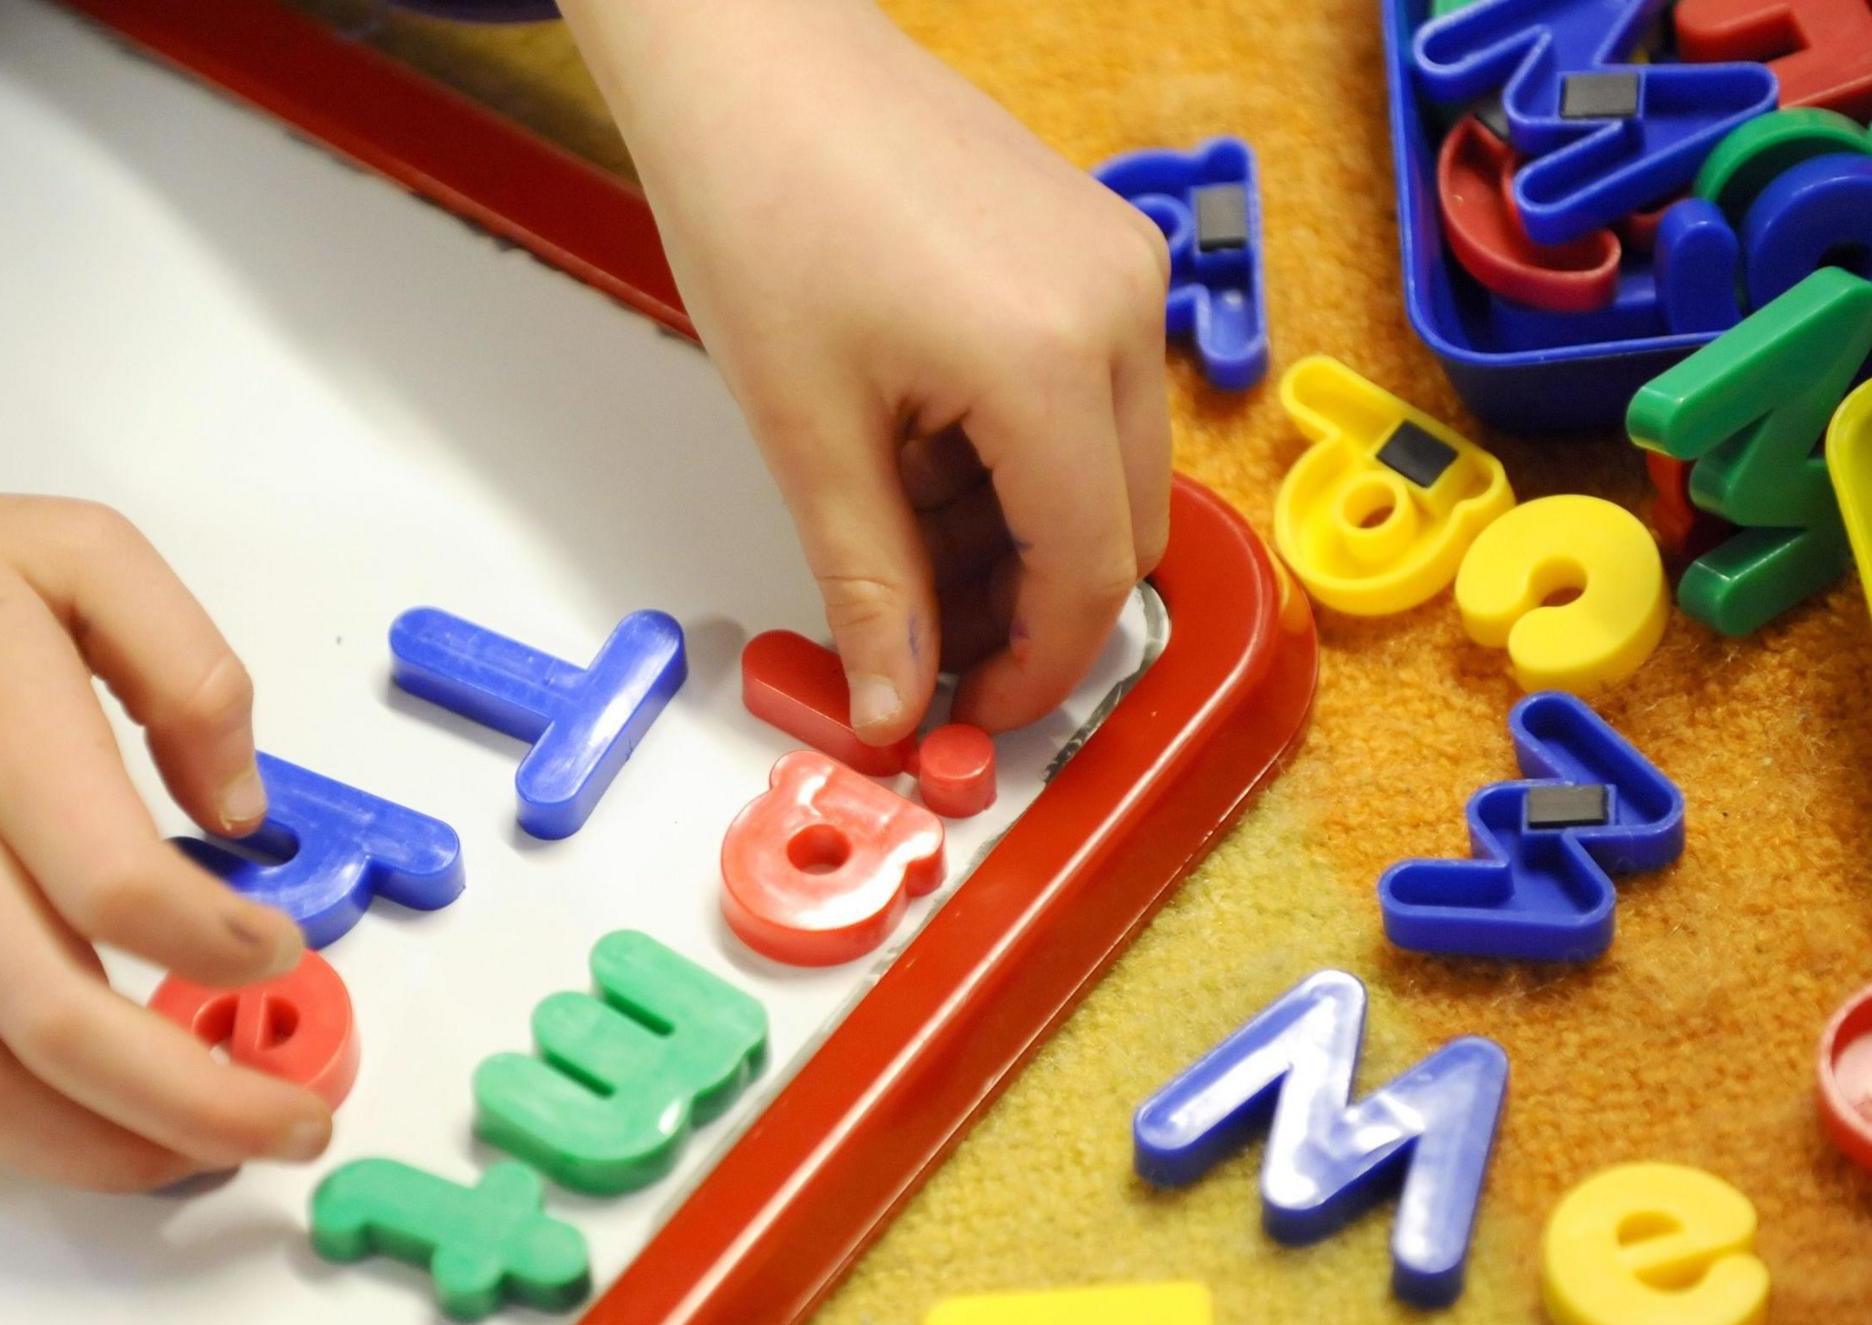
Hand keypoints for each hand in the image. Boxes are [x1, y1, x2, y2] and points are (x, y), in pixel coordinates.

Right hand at [0, 368, 326, 1190]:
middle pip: (66, 1029)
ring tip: (195, 1154)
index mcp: (3, 746)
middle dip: (202, 1103)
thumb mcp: (77, 551)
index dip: (223, 948)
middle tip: (294, 1123)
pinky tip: (64, 1126)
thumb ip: (191, 670)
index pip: (124, 892)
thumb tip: (243, 811)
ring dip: (103, 1152)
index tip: (282, 951)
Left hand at [563, 0, 1172, 743]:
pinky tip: (921, 452)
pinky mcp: (1094, 244)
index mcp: (1051, 360)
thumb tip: (895, 703)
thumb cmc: (762, 201)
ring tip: (895, 531)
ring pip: (1106, 465)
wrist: (751, 58)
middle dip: (1027, 606)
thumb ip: (869, 583)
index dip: (1032, 668)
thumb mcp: (806, 431)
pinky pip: (1088, 391)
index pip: (1089, 573)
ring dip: (1018, 532)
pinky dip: (1018, 454)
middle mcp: (1119, 307)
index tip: (967, 712)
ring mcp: (1117, 266)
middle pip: (1120, 527)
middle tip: (921, 641)